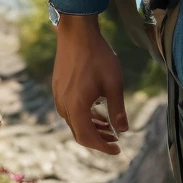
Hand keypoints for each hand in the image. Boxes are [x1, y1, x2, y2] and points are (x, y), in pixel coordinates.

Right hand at [52, 13, 128, 154]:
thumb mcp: (114, 82)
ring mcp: (59, 97)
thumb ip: (118, 108)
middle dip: (98, 139)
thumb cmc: (98, 56)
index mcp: (77, 108)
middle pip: (80, 133)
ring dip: (91, 127)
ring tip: (108, 125)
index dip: (103, 147)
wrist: (77, 33)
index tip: (118, 149)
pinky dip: (84, 116)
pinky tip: (96, 108)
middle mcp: (64, 106)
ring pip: (75, 122)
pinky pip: (70, 110)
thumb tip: (123, 130)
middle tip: (115, 138)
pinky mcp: (58, 88)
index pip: (88, 139)